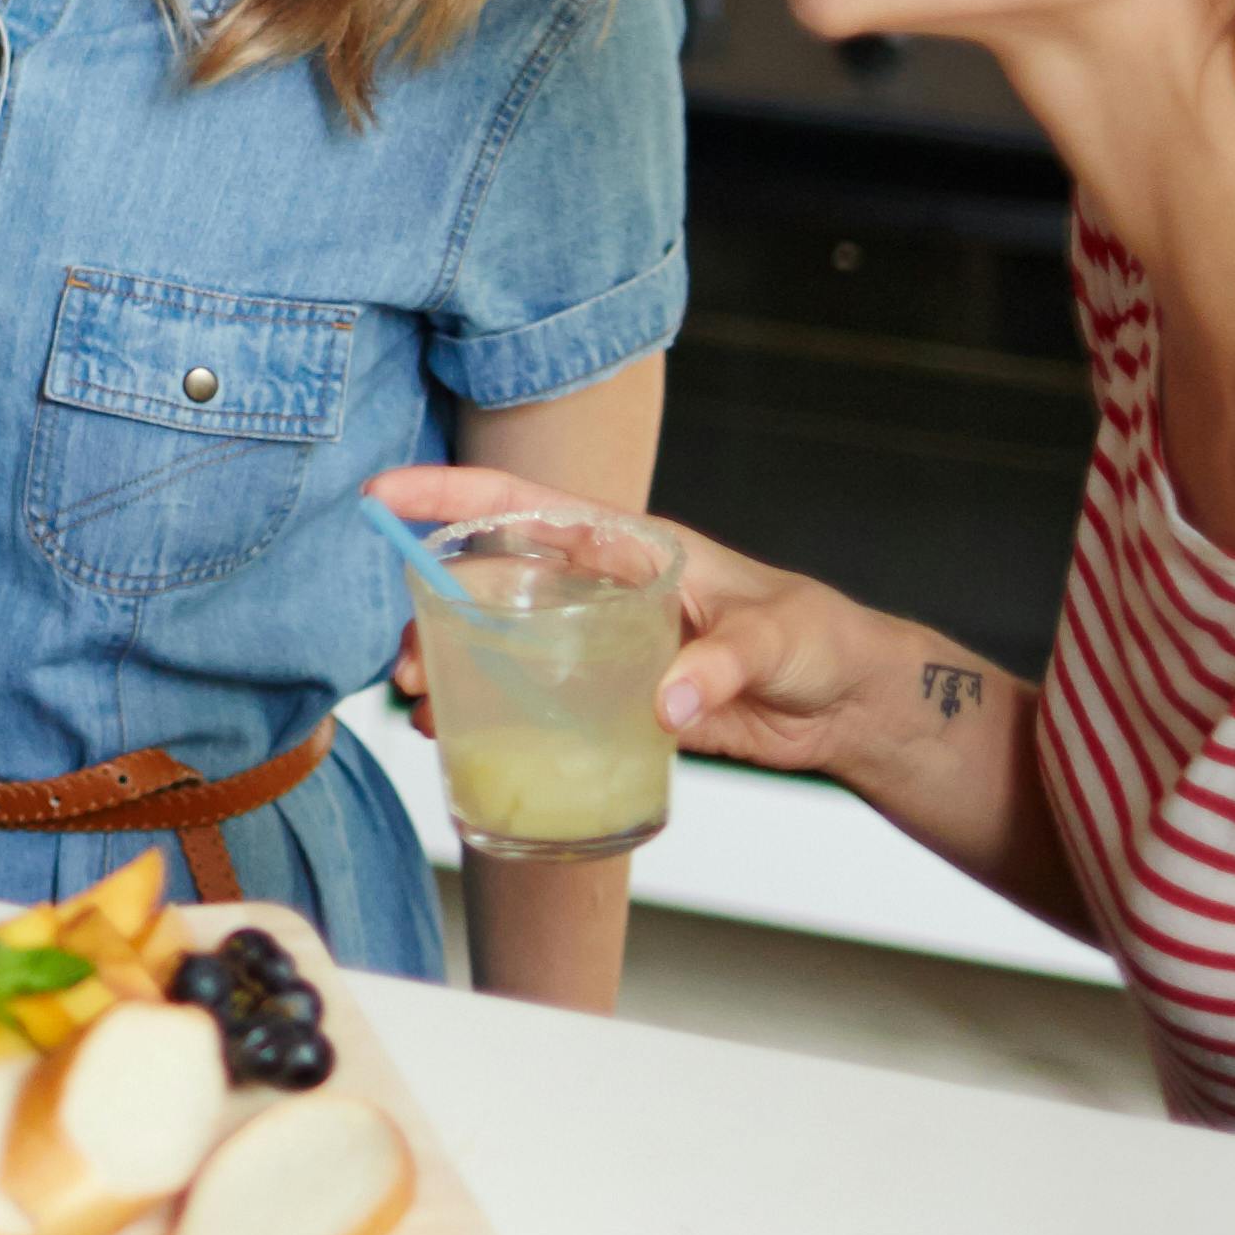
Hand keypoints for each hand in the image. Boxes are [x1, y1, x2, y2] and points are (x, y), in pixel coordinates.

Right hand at [383, 464, 907, 781]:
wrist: (849, 706)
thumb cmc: (818, 639)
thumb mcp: (775, 636)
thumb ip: (720, 663)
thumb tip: (664, 701)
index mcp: (631, 547)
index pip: (525, 506)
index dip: (450, 495)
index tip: (384, 493)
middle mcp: (600, 590)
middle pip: (494, 584)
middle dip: (434, 610)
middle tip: (409, 663)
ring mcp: (598, 647)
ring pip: (501, 644)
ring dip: (453, 669)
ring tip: (424, 711)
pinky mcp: (610, 701)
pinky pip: (534, 703)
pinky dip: (489, 717)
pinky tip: (459, 740)